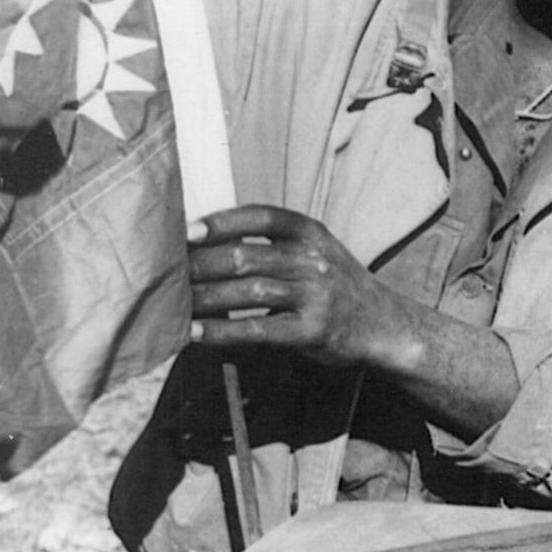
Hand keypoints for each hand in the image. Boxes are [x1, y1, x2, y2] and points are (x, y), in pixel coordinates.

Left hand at [186, 205, 403, 369]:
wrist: (385, 325)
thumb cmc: (339, 286)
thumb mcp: (318, 251)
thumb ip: (275, 245)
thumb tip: (208, 243)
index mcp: (311, 233)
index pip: (261, 218)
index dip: (221, 222)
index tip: (186, 231)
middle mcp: (314, 260)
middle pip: (246, 256)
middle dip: (200, 265)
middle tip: (166, 273)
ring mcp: (315, 296)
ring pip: (248, 291)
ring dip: (204, 298)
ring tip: (173, 303)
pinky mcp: (311, 332)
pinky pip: (258, 330)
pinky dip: (222, 331)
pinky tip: (196, 333)